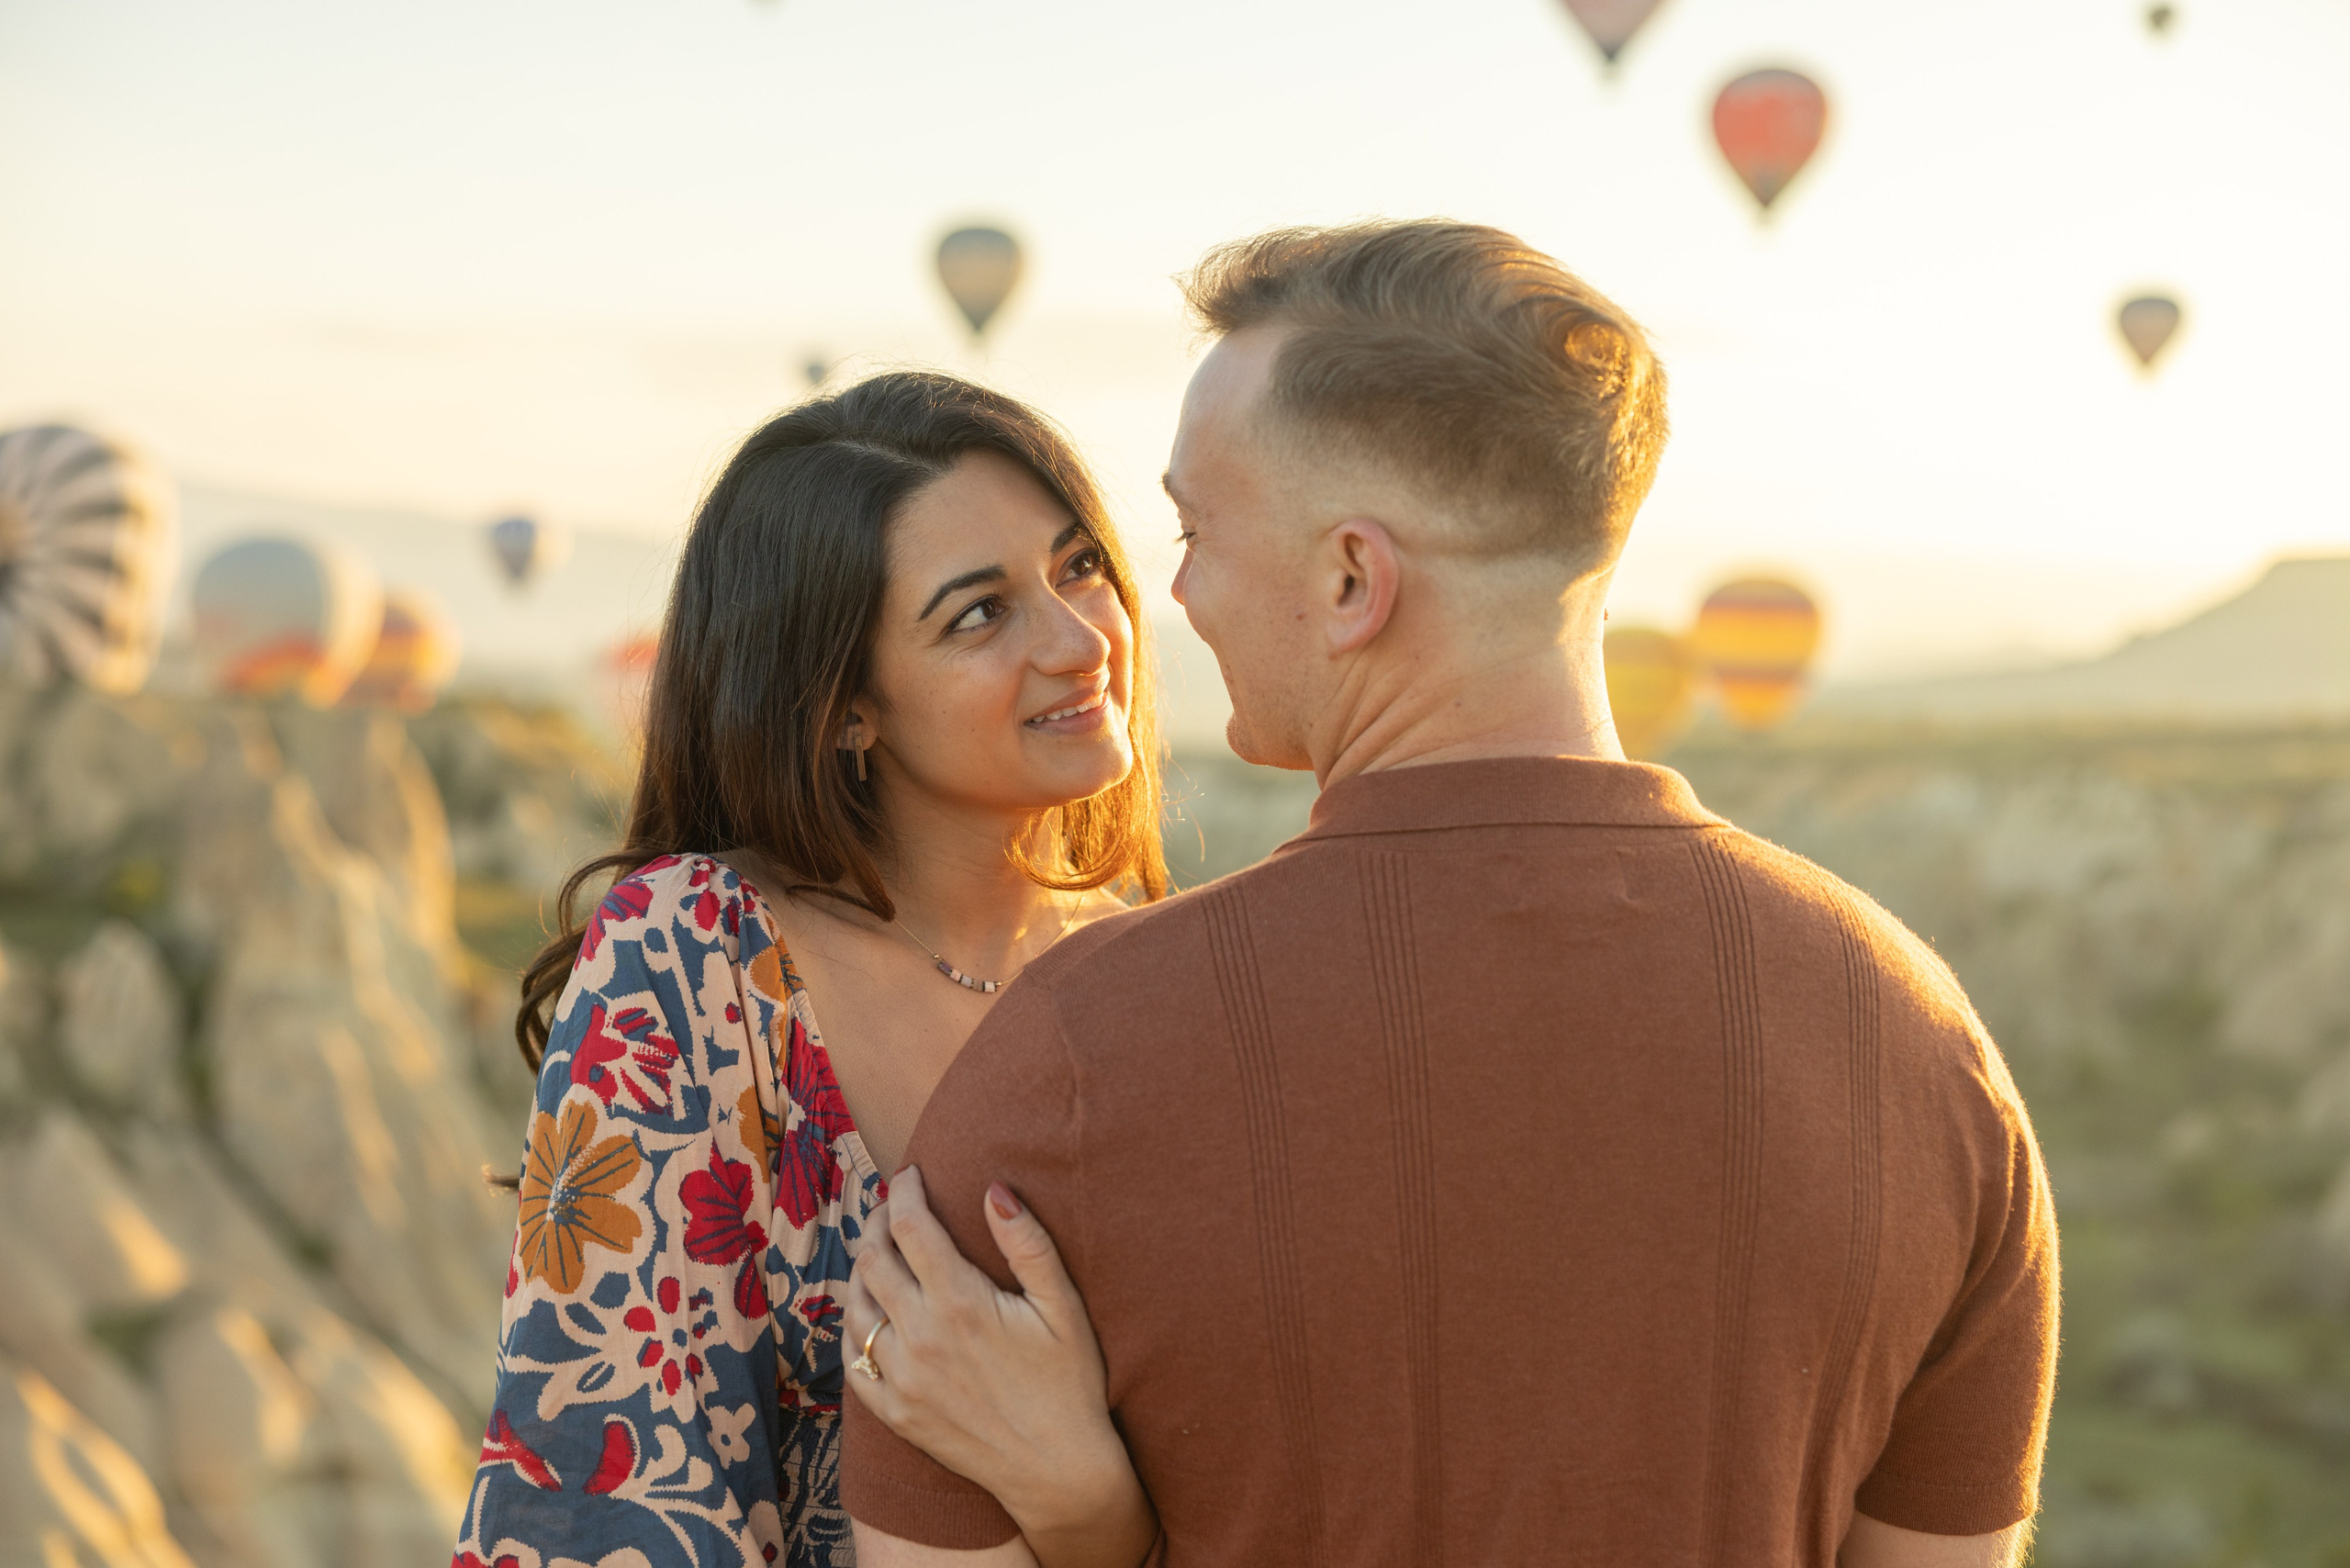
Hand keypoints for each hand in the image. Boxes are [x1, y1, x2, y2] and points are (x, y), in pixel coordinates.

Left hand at [845, 1168, 1157, 1567]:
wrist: (1057, 1471)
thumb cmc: (1071, 1383)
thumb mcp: (1063, 1308)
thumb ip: (1027, 1244)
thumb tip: (995, 1190)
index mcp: (960, 1303)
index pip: (910, 1226)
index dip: (903, 1190)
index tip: (910, 1174)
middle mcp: (919, 1337)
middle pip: (872, 1258)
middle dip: (876, 1221)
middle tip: (890, 1207)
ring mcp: (901, 1379)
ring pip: (856, 1305)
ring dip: (862, 1268)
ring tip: (878, 1251)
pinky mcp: (895, 1413)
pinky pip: (853, 1358)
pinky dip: (854, 1325)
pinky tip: (869, 1312)